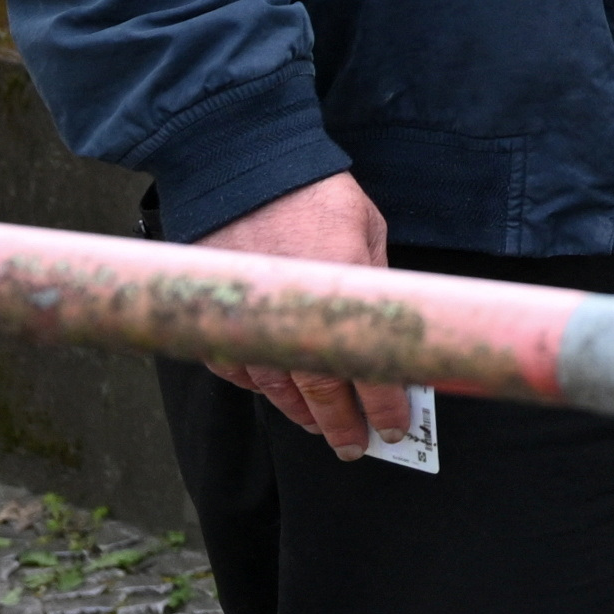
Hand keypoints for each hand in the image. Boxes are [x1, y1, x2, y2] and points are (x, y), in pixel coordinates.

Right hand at [190, 172, 415, 457]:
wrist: (242, 167)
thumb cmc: (313, 192)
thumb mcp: (367, 229)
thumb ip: (373, 281)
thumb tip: (382, 325)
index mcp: (340, 295)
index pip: (367, 370)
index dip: (384, 405)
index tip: (396, 427)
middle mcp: (292, 319)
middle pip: (320, 393)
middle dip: (342, 424)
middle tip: (356, 446)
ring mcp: (250, 323)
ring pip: (278, 388)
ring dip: (301, 412)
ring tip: (320, 426)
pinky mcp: (218, 319)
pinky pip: (239, 368)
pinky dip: (260, 385)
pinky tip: (275, 391)